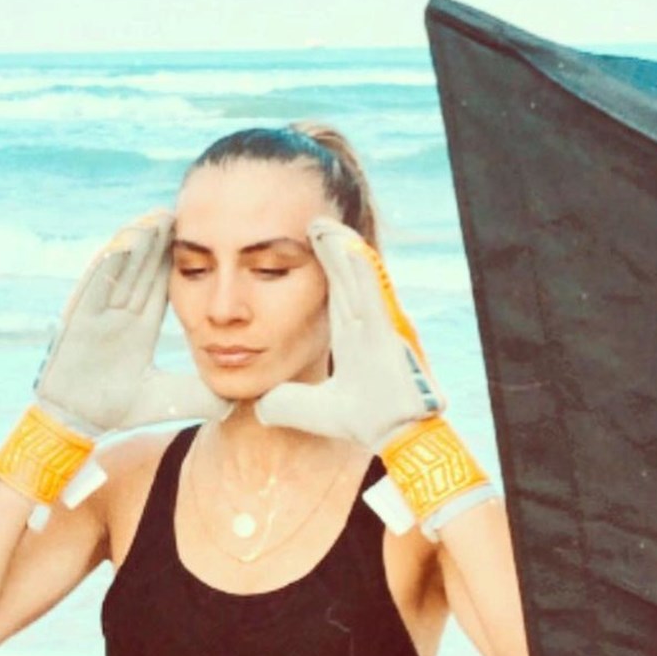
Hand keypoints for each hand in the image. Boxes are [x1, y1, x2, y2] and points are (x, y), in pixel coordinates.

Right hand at [36, 210, 229, 434]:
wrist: (76, 424)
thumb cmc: (114, 410)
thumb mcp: (168, 399)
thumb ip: (199, 397)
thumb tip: (235, 403)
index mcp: (138, 328)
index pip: (159, 286)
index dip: (173, 261)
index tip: (192, 236)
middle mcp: (118, 315)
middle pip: (140, 270)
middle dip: (157, 241)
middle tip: (176, 211)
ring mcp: (97, 314)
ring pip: (120, 270)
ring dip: (136, 243)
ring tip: (156, 217)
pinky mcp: (78, 319)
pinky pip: (94, 284)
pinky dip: (108, 263)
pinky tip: (124, 242)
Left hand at [255, 217, 443, 448]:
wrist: (395, 434)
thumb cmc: (366, 420)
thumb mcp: (313, 409)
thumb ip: (287, 405)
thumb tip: (261, 409)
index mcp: (354, 337)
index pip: (335, 295)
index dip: (324, 271)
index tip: (307, 247)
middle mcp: (367, 325)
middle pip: (345, 278)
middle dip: (331, 249)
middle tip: (314, 221)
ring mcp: (379, 323)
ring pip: (357, 277)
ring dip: (342, 249)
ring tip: (323, 223)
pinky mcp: (388, 328)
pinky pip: (372, 290)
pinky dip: (360, 267)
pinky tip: (345, 245)